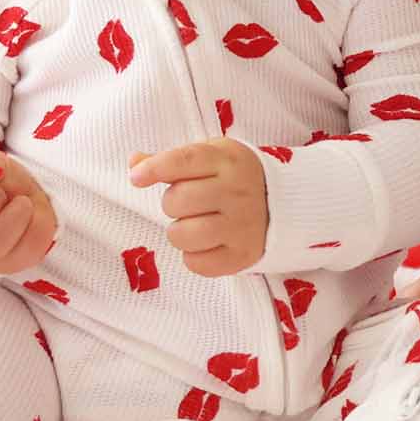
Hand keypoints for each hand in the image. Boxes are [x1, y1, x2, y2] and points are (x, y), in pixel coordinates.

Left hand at [129, 139, 267, 276]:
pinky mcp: (242, 255)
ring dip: (180, 231)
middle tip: (188, 203)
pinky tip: (207, 243)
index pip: (183, 161)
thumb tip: (134, 162)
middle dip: (172, 203)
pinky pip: (196, 263)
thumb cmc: (235, 177)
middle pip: (177, 200)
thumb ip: (172, 160)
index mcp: (227, 160)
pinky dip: (194, 256)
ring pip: (182, 235)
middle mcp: (237, 191)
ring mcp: (242, 225)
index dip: (154, 169)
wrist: (285, 204)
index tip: (136, 178)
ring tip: (195, 224)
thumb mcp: (210, 156)